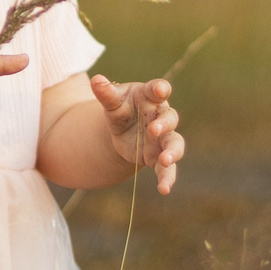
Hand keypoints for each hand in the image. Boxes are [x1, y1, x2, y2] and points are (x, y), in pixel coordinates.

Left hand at [92, 76, 184, 193]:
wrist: (122, 130)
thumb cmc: (121, 108)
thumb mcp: (112, 101)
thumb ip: (106, 93)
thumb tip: (95, 80)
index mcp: (150, 97)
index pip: (157, 89)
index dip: (160, 89)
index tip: (161, 90)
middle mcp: (162, 117)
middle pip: (170, 118)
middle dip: (163, 124)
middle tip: (154, 129)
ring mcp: (163, 138)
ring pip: (175, 144)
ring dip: (172, 153)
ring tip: (165, 161)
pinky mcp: (159, 156)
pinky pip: (167, 168)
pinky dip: (167, 178)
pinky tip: (164, 189)